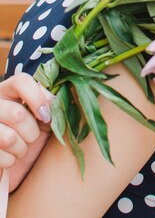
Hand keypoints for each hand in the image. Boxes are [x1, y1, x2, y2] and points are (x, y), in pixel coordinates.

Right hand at [0, 73, 53, 191]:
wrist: (18, 161)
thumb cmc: (32, 132)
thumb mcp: (43, 116)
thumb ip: (51, 104)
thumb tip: (61, 99)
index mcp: (8, 89)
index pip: (21, 81)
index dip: (37, 98)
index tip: (46, 115)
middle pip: (17, 114)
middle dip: (32, 131)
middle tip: (33, 136)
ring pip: (9, 138)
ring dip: (22, 148)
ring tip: (22, 146)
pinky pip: (2, 157)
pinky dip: (11, 161)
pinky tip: (10, 155)